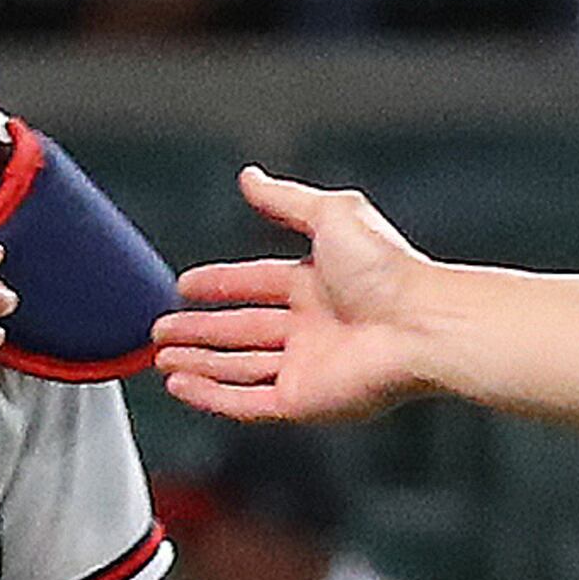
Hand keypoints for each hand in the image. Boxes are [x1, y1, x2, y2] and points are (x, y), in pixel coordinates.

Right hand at [152, 168, 438, 422]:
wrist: (418, 324)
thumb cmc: (388, 270)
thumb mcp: (331, 215)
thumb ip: (285, 199)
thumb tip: (249, 177)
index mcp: (319, 284)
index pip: (256, 284)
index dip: (220, 285)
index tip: (184, 286)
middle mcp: (312, 327)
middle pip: (242, 330)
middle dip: (199, 331)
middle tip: (160, 330)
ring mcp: (307, 367)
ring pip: (238, 368)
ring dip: (198, 363)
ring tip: (160, 358)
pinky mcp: (303, 402)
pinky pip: (246, 402)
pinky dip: (211, 396)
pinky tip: (180, 385)